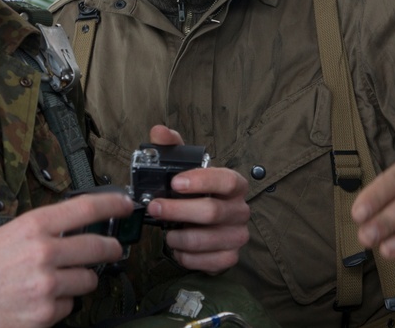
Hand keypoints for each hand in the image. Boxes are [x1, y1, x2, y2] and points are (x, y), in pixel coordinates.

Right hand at [0, 191, 133, 327]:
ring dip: (82, 279)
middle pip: (98, 247)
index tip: (124, 205)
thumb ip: (44, 229)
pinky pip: (71, 304)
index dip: (112, 204)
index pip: (85, 208)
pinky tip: (43, 298)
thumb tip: (76, 227)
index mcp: (33, 227)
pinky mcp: (46, 313)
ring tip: (62, 279)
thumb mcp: (10, 233)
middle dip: (111, 249)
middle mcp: (43, 253)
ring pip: (88, 280)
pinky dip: (62, 302)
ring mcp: (47, 285)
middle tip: (114, 249)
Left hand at [145, 125, 249, 273]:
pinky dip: (189, 257)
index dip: (201, 181)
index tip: (175, 182)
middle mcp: (240, 209)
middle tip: (154, 208)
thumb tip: (159, 132)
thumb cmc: (195, 192)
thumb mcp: (184, 167)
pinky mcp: (230, 256)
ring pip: (209, 240)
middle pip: (212, 212)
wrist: (205, 222)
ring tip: (166, 233)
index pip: (225, 180)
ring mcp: (238, 234)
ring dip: (181, 237)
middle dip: (178, 210)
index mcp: (234, 184)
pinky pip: (211, 262)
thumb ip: (172, 148)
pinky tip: (179, 249)